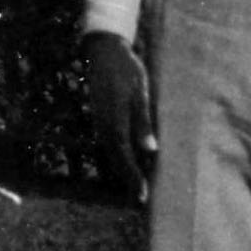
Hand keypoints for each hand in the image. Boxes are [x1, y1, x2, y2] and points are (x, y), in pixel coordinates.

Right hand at [79, 31, 154, 199]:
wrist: (104, 51)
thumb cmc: (126, 70)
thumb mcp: (141, 93)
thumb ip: (143, 122)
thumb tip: (150, 150)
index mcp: (114, 121)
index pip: (124, 156)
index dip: (133, 177)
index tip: (143, 196)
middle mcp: (103, 125)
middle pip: (116, 159)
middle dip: (129, 180)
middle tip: (141, 200)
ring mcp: (99, 121)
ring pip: (112, 152)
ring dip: (125, 169)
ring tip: (138, 185)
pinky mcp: (100, 117)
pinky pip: (110, 142)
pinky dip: (121, 155)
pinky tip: (132, 159)